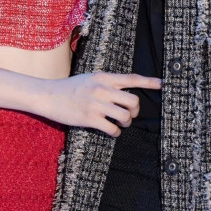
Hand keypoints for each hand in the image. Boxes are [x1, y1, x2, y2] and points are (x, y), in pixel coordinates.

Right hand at [42, 72, 160, 136]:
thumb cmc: (71, 87)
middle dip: (135, 111)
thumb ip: (107, 83)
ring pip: (125, 116)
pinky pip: (113, 129)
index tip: (162, 84)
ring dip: (126, 122)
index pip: (132, 78)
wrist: (49, 95)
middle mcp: (102, 89)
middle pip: (134, 101)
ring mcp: (96, 104)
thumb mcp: (90, 78)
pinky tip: (112, 131)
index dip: (149, 82)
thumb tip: (125, 90)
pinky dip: (116, 132)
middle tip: (129, 114)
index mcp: (104, 78)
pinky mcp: (90, 118)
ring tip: (120, 123)